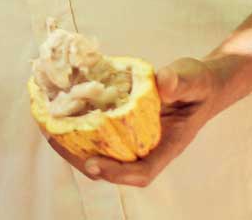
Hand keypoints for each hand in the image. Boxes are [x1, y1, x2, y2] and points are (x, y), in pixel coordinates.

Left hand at [43, 57, 226, 187]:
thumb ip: (180, 81)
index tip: (94, 164)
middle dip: (84, 161)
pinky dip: (81, 127)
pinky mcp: (125, 124)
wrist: (201, 84)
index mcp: (168, 145)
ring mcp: (135, 138)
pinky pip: (102, 133)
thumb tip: (163, 82)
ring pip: (104, 153)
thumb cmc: (199, 85)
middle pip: (115, 168)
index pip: (142, 172)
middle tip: (56, 141)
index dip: (117, 173)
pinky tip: (62, 113)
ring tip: (51, 130)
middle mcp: (148, 147)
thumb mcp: (194, 79)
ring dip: (76, 146)